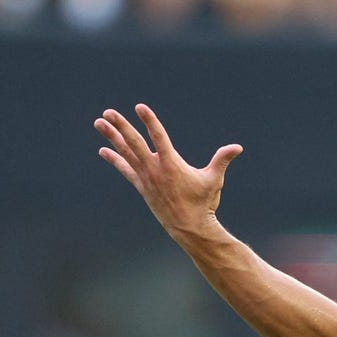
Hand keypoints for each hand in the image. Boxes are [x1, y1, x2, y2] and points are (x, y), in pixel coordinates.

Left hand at [94, 104, 242, 244]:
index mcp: (172, 165)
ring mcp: (147, 179)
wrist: (190, 228)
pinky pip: (126, 170)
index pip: (159, 138)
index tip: (140, 107)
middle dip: (121, 127)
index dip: (150, 121)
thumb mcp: (214, 180)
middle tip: (108, 112)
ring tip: (99, 123)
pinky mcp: (143, 188)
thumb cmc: (204, 203)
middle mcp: (156, 170)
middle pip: (134, 143)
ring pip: (126, 153)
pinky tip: (104, 150)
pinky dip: (115, 159)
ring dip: (112, 137)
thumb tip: (238, 147)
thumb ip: (222, 160)